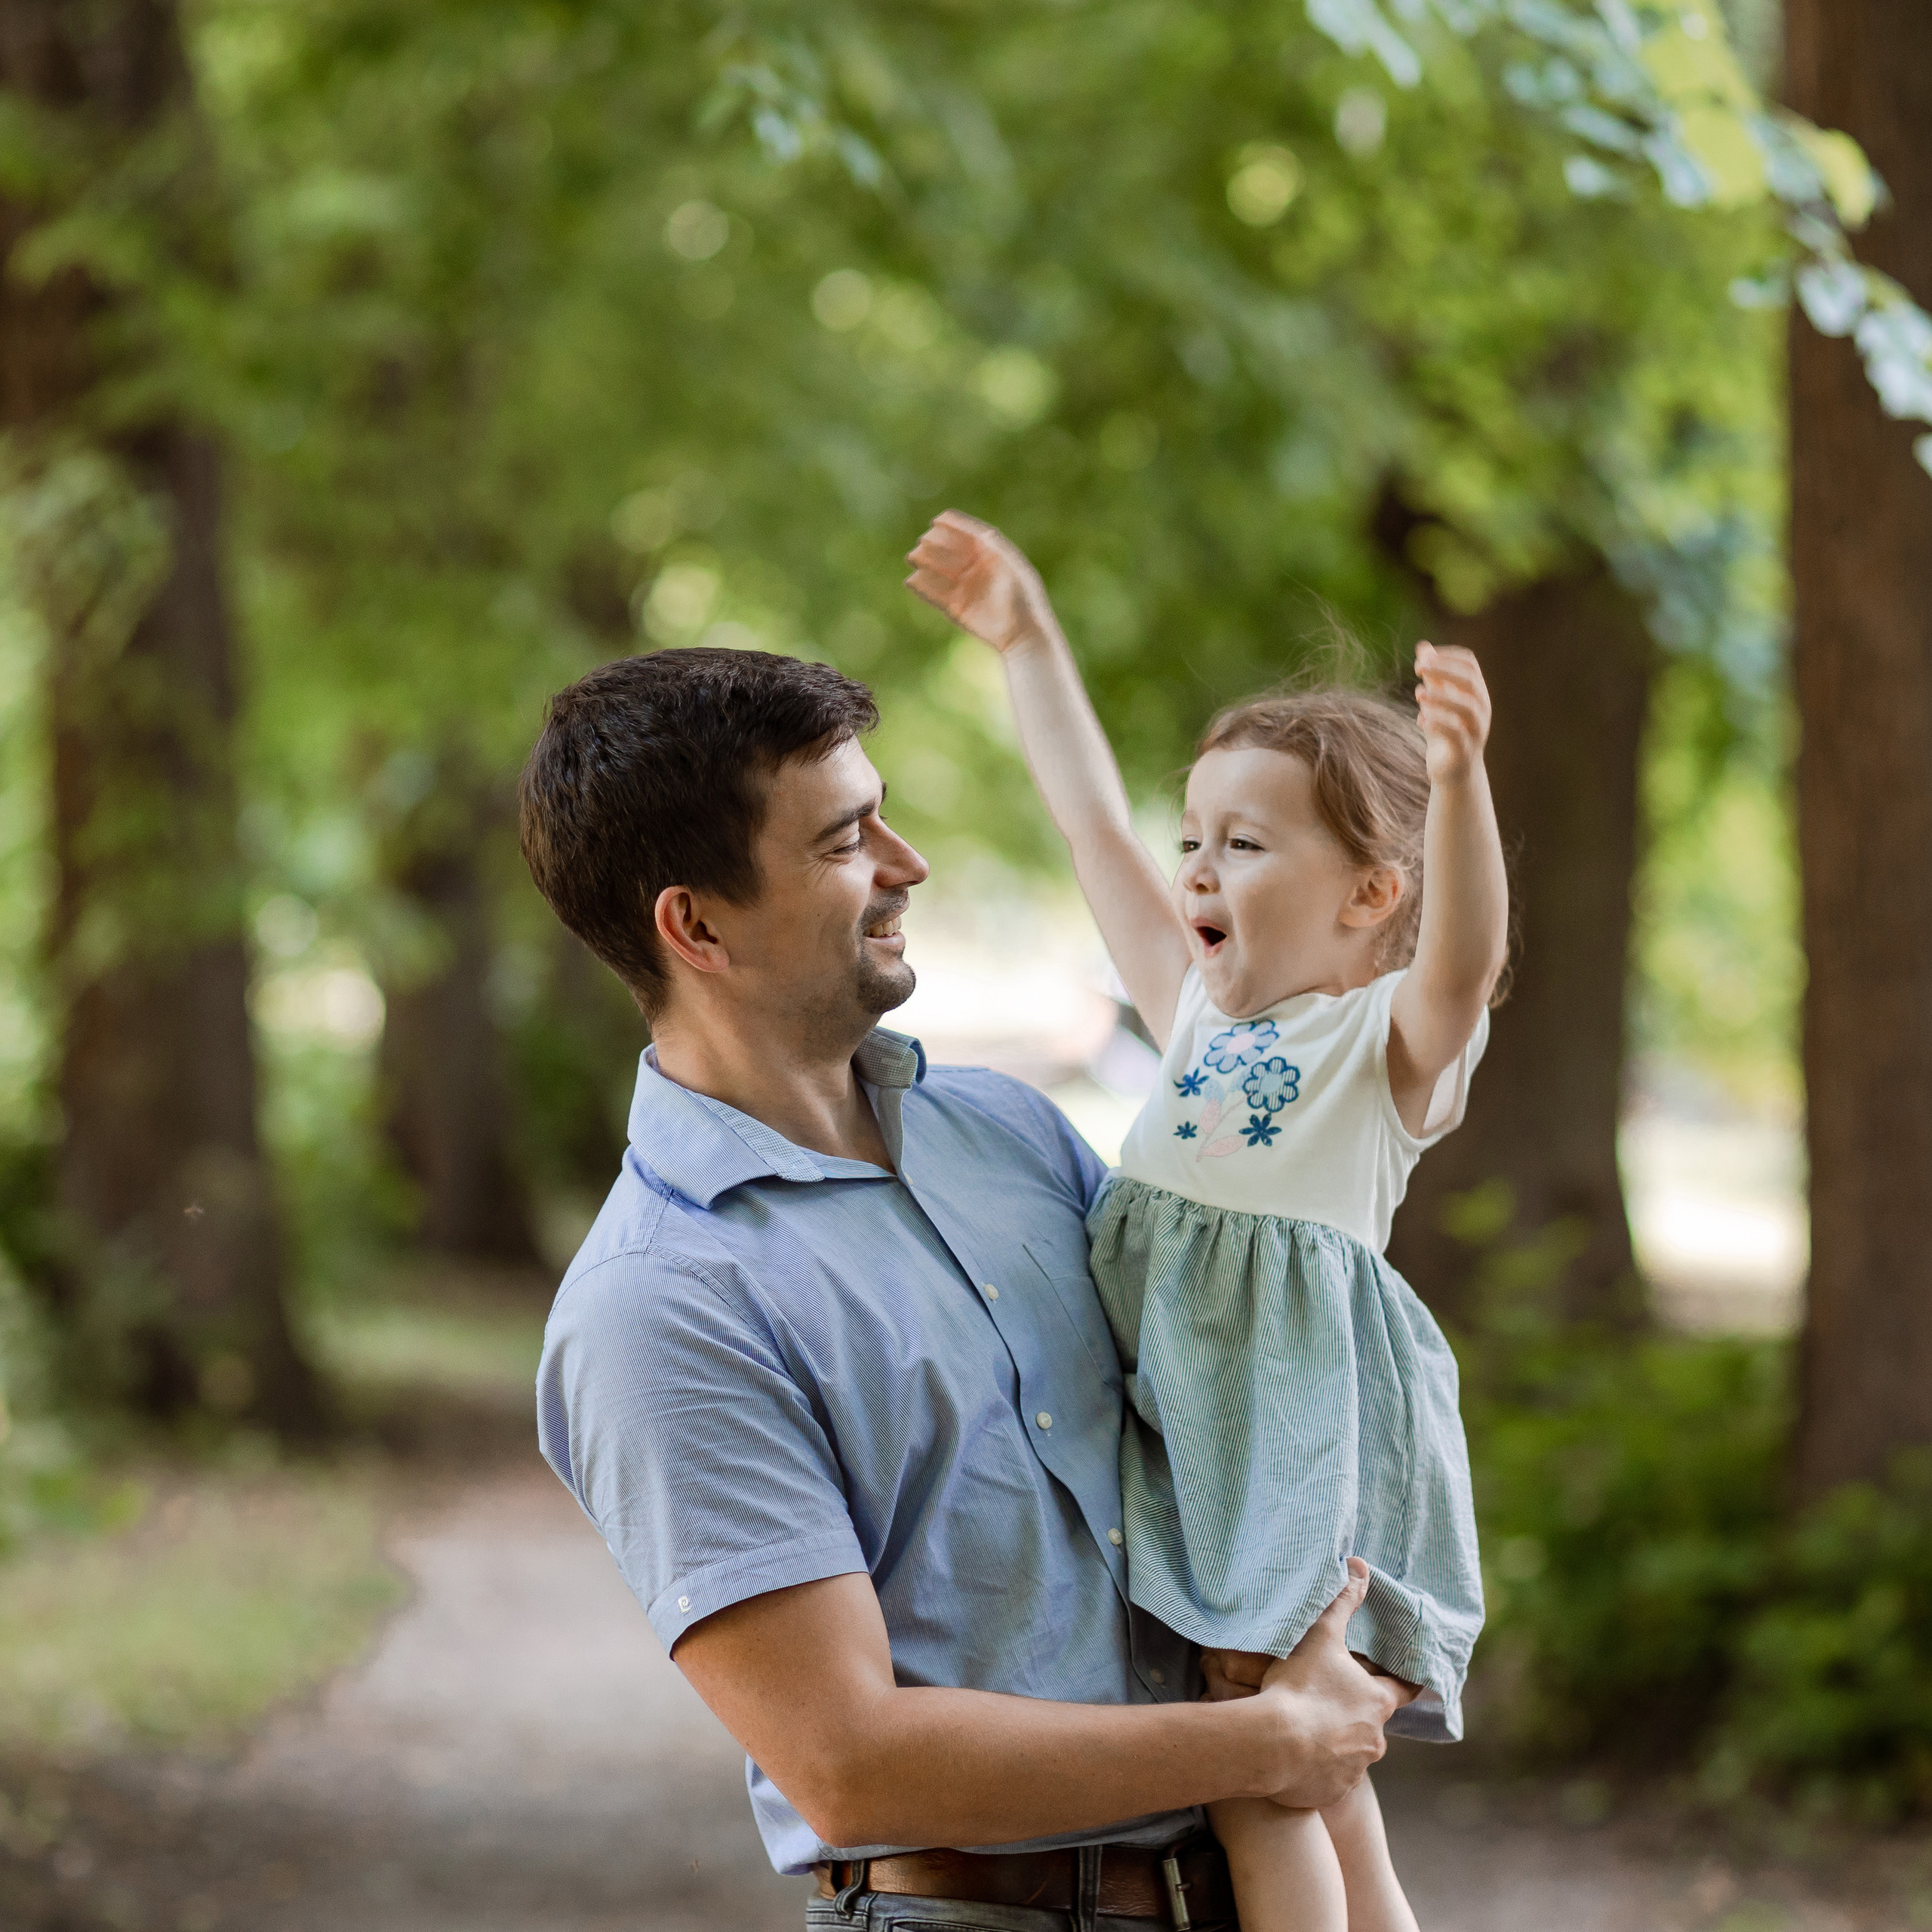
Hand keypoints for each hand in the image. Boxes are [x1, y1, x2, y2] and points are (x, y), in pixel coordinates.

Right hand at [905, 510, 1060, 655]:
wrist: (1023, 634)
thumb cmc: (1024, 600)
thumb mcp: (1015, 569)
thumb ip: (999, 550)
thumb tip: (984, 532)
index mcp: (993, 555)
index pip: (970, 534)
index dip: (954, 525)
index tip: (937, 519)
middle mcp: (977, 568)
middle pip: (951, 549)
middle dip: (936, 543)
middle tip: (923, 541)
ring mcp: (966, 588)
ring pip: (940, 571)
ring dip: (926, 562)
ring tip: (913, 557)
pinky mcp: (956, 607)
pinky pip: (935, 595)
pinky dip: (923, 587)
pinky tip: (911, 580)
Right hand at [1245, 1559, 1411, 1809]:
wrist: (1272, 1744)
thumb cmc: (1301, 1686)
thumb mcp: (1321, 1635)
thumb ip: (1343, 1600)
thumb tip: (1360, 1565)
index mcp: (1377, 1703)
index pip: (1404, 1691)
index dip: (1405, 1681)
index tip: (1408, 1679)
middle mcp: (1374, 1741)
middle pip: (1371, 1723)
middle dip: (1354, 1713)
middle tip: (1328, 1699)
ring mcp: (1353, 1771)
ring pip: (1349, 1752)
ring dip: (1334, 1741)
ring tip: (1304, 1727)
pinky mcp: (1330, 1792)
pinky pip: (1326, 1778)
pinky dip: (1315, 1767)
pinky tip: (1292, 1753)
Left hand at [1414, 641, 1490, 786]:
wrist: (1453, 772)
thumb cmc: (1445, 732)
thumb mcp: (1437, 701)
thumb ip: (1432, 676)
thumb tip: (1423, 646)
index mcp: (1476, 693)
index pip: (1470, 665)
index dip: (1447, 657)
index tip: (1423, 657)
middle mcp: (1481, 709)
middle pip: (1469, 680)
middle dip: (1444, 670)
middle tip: (1419, 667)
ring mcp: (1476, 729)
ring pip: (1465, 707)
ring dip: (1440, 697)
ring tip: (1418, 694)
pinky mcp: (1465, 750)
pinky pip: (1456, 733)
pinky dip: (1437, 723)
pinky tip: (1420, 719)